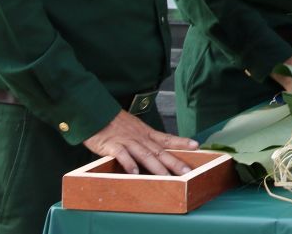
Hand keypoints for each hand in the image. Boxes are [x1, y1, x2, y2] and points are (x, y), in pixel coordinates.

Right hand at [83, 111, 198, 175]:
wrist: (95, 113)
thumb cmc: (114, 123)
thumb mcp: (134, 128)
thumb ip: (145, 139)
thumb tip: (157, 151)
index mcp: (146, 133)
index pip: (167, 138)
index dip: (182, 142)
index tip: (196, 145)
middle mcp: (140, 138)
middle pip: (160, 151)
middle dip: (174, 162)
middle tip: (187, 172)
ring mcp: (127, 141)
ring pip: (145, 155)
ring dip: (157, 167)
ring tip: (167, 178)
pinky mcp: (112, 145)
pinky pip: (122, 155)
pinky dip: (129, 163)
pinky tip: (135, 172)